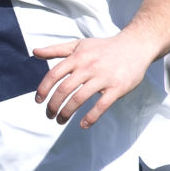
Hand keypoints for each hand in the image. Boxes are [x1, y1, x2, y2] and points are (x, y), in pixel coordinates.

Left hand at [34, 33, 151, 128]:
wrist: (135, 46)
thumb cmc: (104, 47)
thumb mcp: (79, 45)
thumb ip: (56, 50)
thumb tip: (34, 52)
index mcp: (78, 57)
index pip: (54, 74)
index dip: (43, 89)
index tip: (39, 101)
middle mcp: (88, 66)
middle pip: (64, 89)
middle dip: (53, 105)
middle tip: (49, 115)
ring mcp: (103, 77)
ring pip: (79, 99)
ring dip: (67, 113)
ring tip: (61, 120)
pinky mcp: (117, 87)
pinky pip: (101, 105)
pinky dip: (91, 117)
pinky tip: (83, 125)